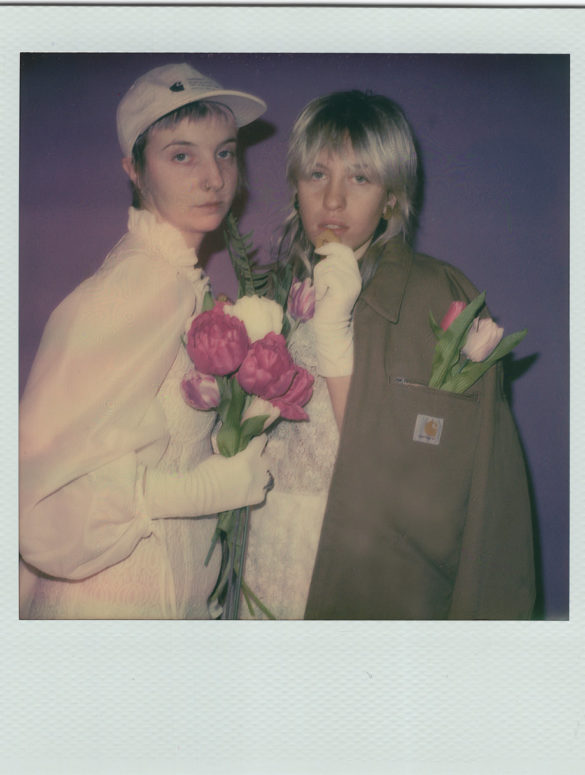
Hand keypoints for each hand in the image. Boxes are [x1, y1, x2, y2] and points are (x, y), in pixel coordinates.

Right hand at [144, 434, 272, 518]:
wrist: (197, 494)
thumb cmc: (205, 472)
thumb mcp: (221, 455)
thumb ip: (236, 453)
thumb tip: (241, 453)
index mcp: (247, 458)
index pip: (261, 443)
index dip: (259, 439)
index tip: (258, 438)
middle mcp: (255, 472)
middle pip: (267, 459)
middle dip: (261, 455)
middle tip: (253, 456)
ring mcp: (256, 487)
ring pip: (268, 475)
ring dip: (261, 472)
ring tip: (253, 472)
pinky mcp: (254, 499)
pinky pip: (263, 490)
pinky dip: (259, 487)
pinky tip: (250, 486)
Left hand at [312, 242, 360, 375]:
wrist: (330, 328)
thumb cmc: (326, 306)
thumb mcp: (329, 282)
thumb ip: (330, 267)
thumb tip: (322, 250)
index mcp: (354, 274)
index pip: (346, 250)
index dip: (332, 247)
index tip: (319, 251)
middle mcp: (356, 277)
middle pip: (335, 257)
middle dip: (321, 267)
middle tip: (320, 284)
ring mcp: (352, 284)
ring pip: (328, 266)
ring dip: (319, 278)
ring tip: (321, 292)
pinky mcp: (344, 290)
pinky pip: (328, 276)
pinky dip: (320, 285)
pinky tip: (322, 296)